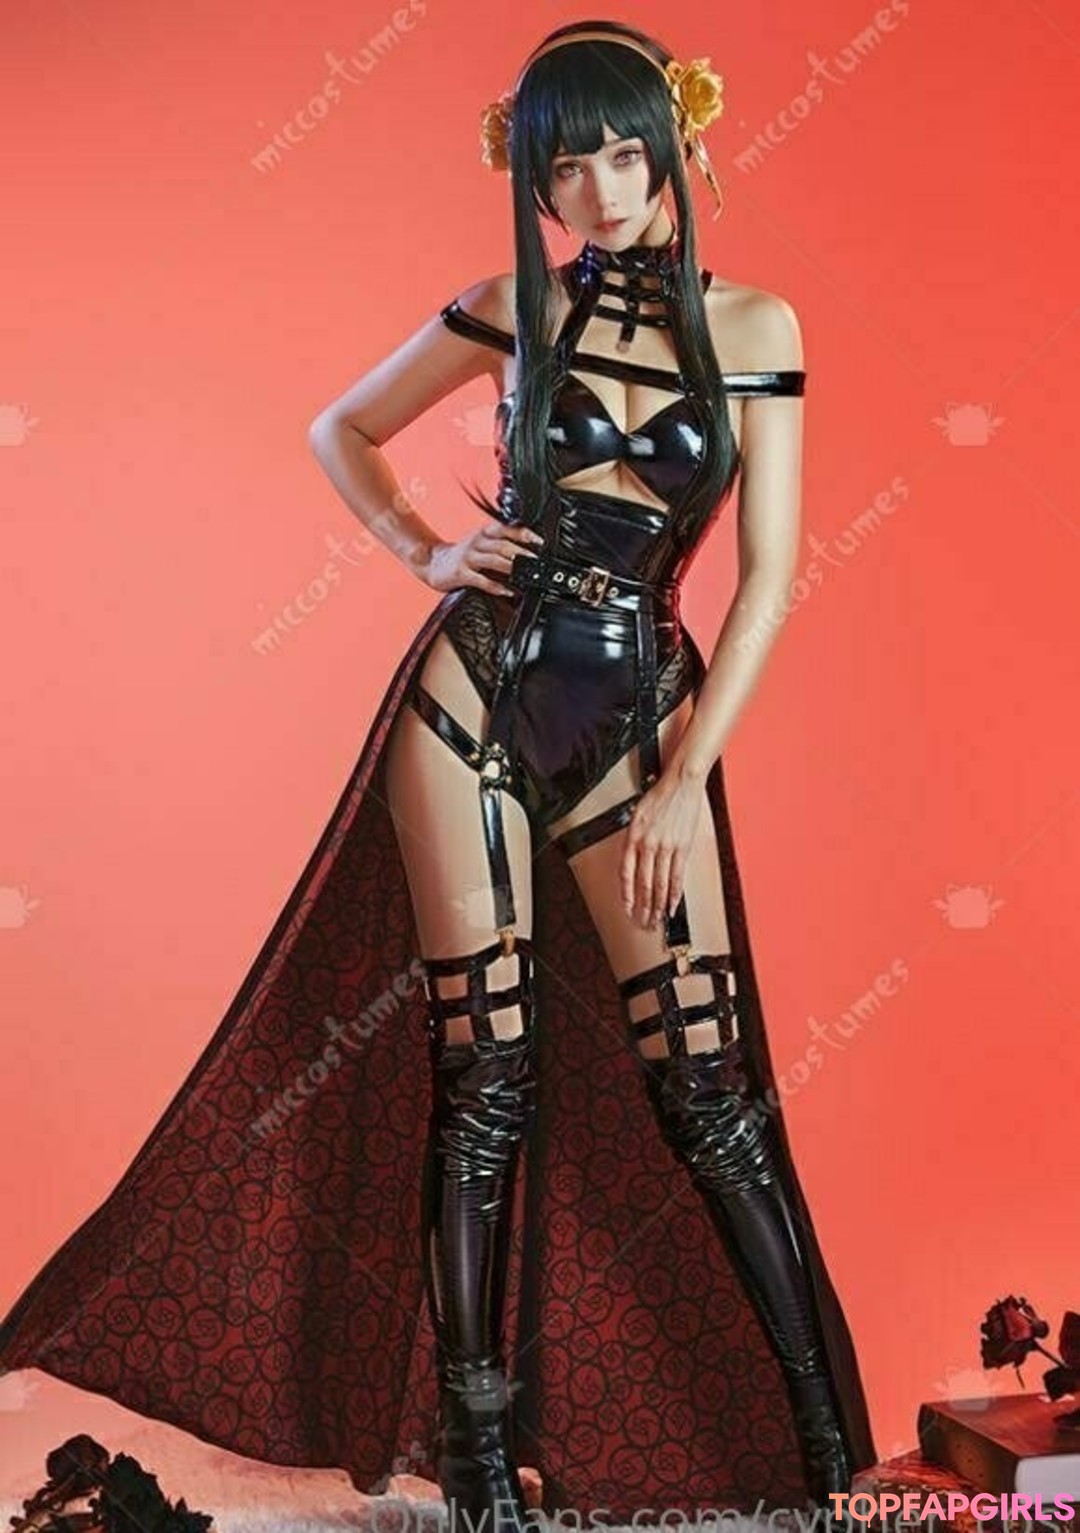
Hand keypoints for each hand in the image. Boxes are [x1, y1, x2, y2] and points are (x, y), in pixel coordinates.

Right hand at [421, 521, 543, 595]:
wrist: (432, 563)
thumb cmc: (462, 555)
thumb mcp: (479, 543)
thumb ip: (498, 544)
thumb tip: (526, 552)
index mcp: (483, 533)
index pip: (505, 528)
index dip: (523, 533)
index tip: (539, 541)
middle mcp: (476, 542)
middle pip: (502, 545)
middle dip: (522, 553)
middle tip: (536, 562)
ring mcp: (467, 558)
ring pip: (493, 560)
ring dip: (511, 567)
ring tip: (525, 575)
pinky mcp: (461, 573)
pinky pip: (481, 580)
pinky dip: (496, 586)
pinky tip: (507, 591)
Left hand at [621, 768, 707, 929]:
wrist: (681, 783)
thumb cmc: (660, 795)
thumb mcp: (637, 815)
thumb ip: (634, 837)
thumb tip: (633, 858)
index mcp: (633, 836)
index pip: (626, 872)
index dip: (626, 893)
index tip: (627, 906)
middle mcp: (648, 843)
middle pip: (643, 883)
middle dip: (642, 905)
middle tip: (642, 921)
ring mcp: (666, 846)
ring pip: (660, 884)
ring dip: (658, 905)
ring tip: (657, 919)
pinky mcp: (683, 847)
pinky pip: (677, 876)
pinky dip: (675, 893)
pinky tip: (673, 905)